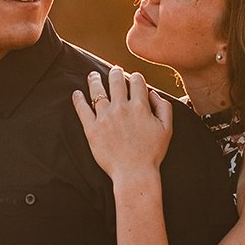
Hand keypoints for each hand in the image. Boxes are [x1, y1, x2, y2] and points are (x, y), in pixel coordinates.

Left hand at [70, 65, 172, 181]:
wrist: (134, 174)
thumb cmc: (152, 153)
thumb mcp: (167, 129)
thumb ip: (164, 107)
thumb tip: (152, 93)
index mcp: (140, 106)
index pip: (137, 81)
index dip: (136, 77)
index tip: (133, 78)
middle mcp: (121, 108)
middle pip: (116, 80)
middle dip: (115, 72)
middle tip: (114, 71)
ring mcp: (105, 117)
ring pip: (97, 91)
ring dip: (95, 79)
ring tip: (93, 75)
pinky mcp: (92, 129)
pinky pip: (82, 109)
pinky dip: (78, 99)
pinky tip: (77, 93)